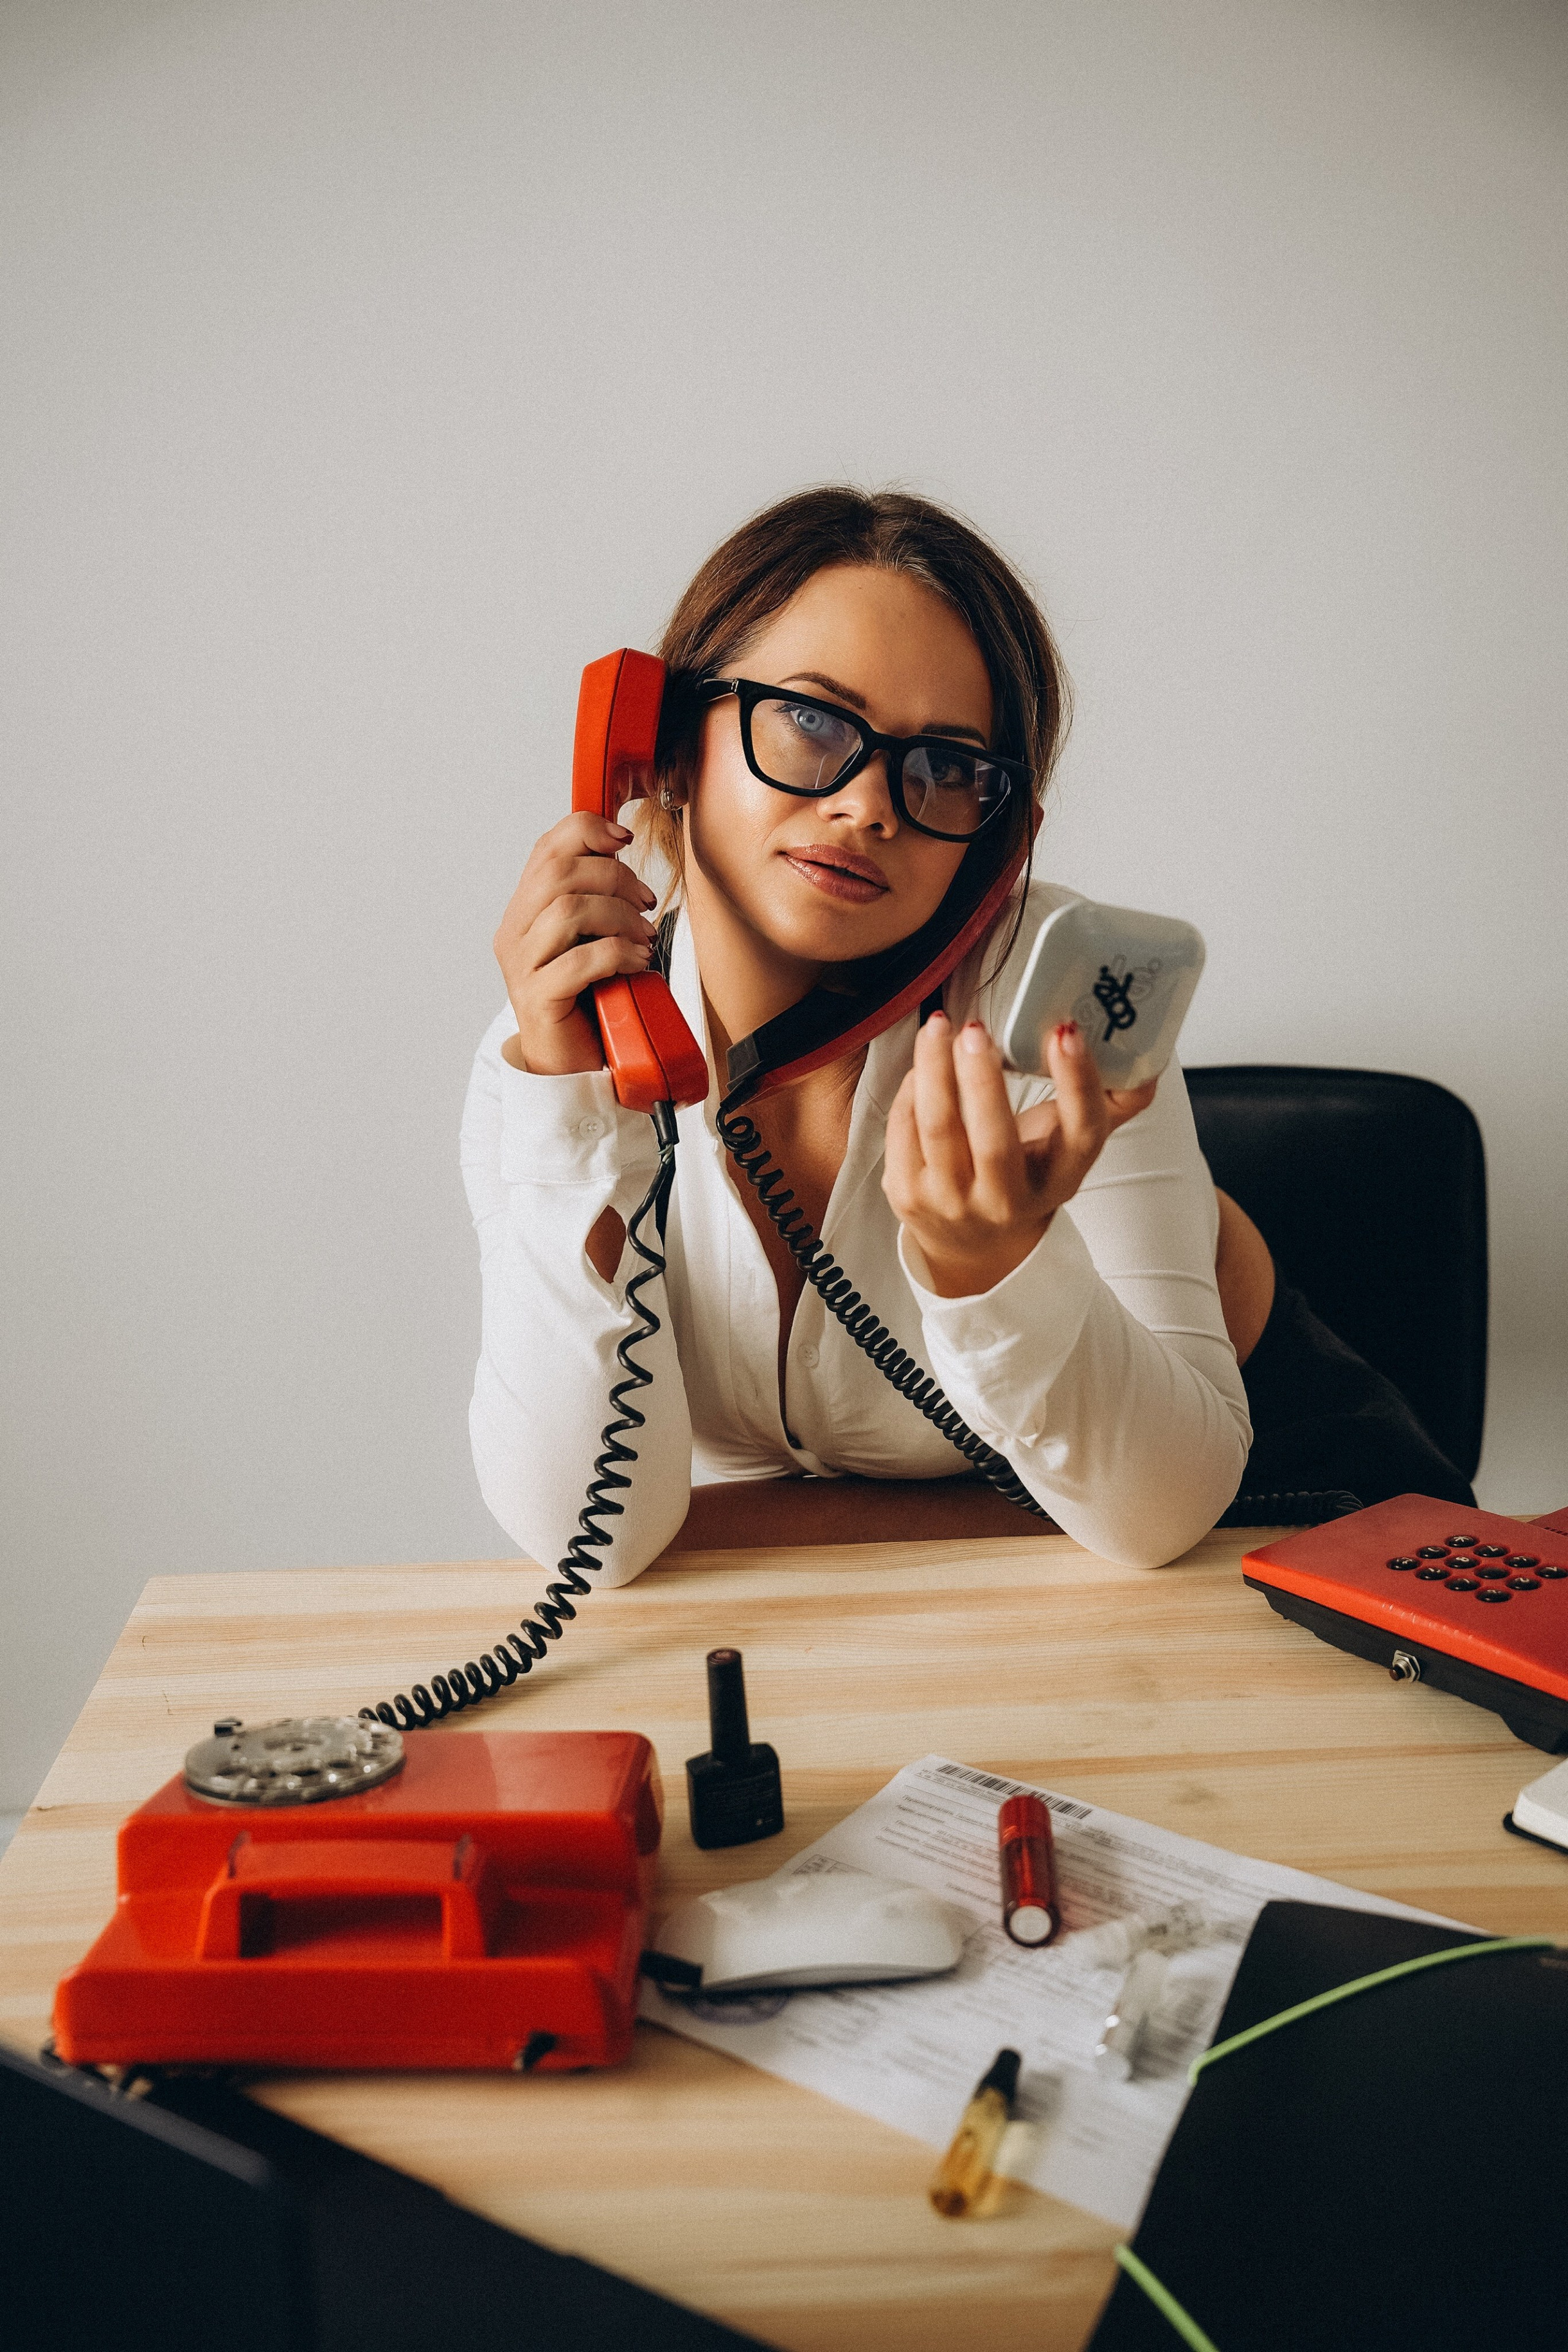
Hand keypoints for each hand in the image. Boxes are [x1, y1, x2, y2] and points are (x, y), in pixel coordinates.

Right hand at [493, 812, 658, 1073]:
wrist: (570, 1065)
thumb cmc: (588, 999)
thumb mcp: (592, 937)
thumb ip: (594, 898)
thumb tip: (620, 848)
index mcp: (525, 911)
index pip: (546, 849)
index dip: (587, 831)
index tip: (625, 840)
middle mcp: (515, 934)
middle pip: (559, 873)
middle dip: (614, 877)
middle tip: (645, 901)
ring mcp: (522, 967)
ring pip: (568, 910)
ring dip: (620, 916)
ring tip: (644, 937)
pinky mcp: (538, 999)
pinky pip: (580, 960)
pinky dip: (618, 954)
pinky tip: (637, 963)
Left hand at [883, 1012, 1157, 1297]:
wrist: (973, 1243)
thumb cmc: (1027, 1172)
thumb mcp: (1071, 1147)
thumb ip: (1108, 1103)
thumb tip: (1146, 1057)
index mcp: (1062, 1179)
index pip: (1081, 1133)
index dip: (1077, 1083)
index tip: (1065, 1031)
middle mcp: (1009, 1201)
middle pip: (995, 1141)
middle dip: (982, 1079)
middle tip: (976, 1027)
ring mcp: (954, 1204)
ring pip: (939, 1130)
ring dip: (934, 1070)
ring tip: (939, 1025)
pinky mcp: (908, 1196)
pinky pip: (904, 1131)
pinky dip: (910, 1089)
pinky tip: (923, 1061)